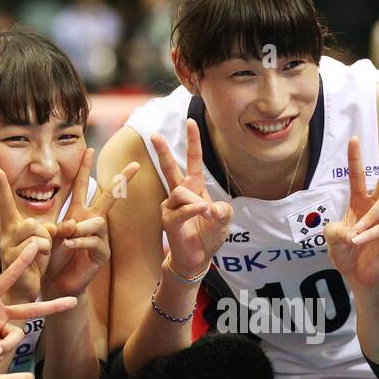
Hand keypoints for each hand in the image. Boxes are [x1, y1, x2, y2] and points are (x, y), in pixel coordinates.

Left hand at [41, 148, 136, 298]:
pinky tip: (69, 243)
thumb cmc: (51, 257)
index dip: (86, 168)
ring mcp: (99, 238)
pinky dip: (81, 241)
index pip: (83, 186)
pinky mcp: (101, 254)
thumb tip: (70, 224)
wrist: (54, 283)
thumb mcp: (48, 236)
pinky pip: (95, 242)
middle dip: (121, 180)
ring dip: (82, 227)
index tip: (90, 149)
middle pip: (109, 197)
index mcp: (78, 213)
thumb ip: (56, 226)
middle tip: (135, 165)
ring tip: (66, 234)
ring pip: (98, 222)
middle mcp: (92, 222)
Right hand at [152, 119, 231, 278]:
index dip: (193, 141)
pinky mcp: (168, 220)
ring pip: (181, 192)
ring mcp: (171, 206)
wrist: (198, 258)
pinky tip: (204, 211)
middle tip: (154, 134)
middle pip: (170, 168)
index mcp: (194, 187)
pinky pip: (181, 209)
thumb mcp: (224, 219)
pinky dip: (194, 209)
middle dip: (163, 151)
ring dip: (196, 201)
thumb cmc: (209, 235)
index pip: (193, 160)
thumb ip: (223, 210)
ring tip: (208, 212)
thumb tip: (211, 207)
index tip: (190, 121)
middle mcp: (180, 194)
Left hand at [326, 136, 378, 288]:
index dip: (355, 158)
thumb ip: (334, 231)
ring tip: (355, 234)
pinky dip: (368, 235)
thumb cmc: (346, 253)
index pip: (357, 177)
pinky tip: (357, 242)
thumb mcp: (332, 239)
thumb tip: (350, 231)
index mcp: (359, 203)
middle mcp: (374, 208)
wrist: (357, 276)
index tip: (354, 138)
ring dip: (368, 218)